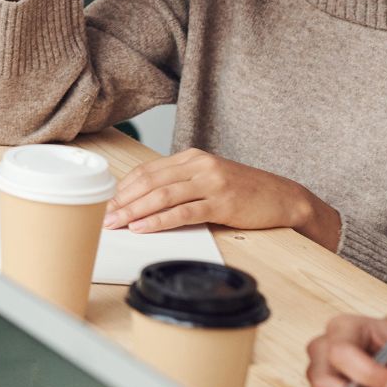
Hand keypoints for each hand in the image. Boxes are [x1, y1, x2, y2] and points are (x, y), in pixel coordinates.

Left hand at [103, 148, 339, 246]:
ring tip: (116, 224)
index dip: (123, 188)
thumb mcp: (208, 179)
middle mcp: (199, 165)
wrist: (283, 197)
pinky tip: (142, 228)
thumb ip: (180, 184)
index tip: (105, 202)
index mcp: (192, 157)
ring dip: (134, 211)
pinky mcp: (222, 202)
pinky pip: (183, 212)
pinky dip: (159, 221)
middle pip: (150, 182)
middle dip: (123, 201)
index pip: (148, 171)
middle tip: (102, 216)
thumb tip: (143, 201)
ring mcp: (211, 182)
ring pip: (162, 195)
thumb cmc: (244, 192)